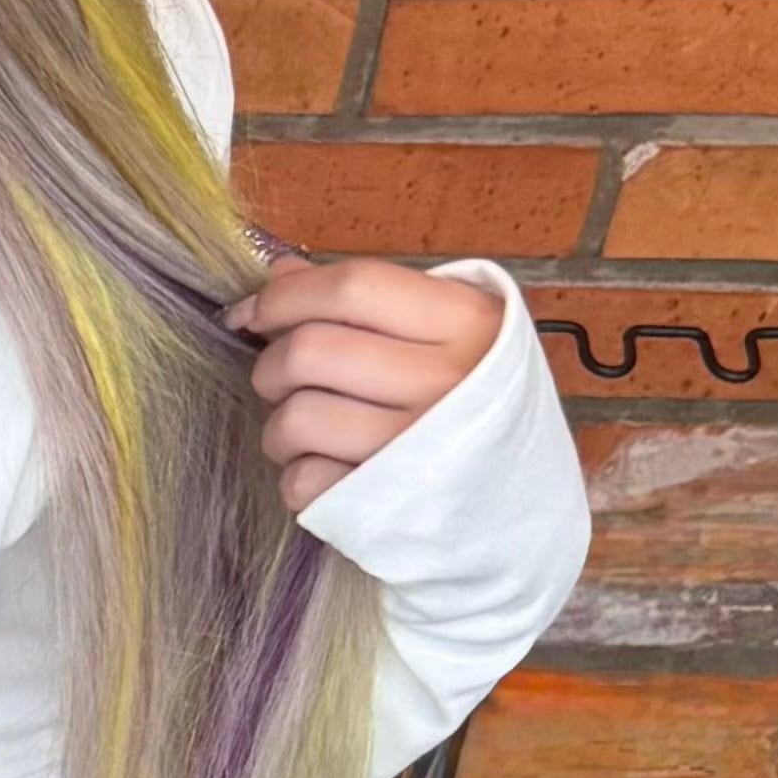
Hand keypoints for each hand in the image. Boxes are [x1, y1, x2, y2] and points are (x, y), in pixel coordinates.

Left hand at [227, 245, 503, 514]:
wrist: (527, 503)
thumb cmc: (472, 403)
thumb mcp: (447, 333)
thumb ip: (370, 301)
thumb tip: (282, 272)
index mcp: (466, 322)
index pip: (352, 287)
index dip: (284, 296)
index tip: (251, 313)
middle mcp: (447, 382)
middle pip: (308, 352)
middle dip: (271, 365)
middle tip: (283, 381)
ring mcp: (417, 448)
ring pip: (295, 419)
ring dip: (280, 428)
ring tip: (307, 433)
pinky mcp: (389, 505)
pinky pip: (303, 481)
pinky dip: (299, 477)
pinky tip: (330, 471)